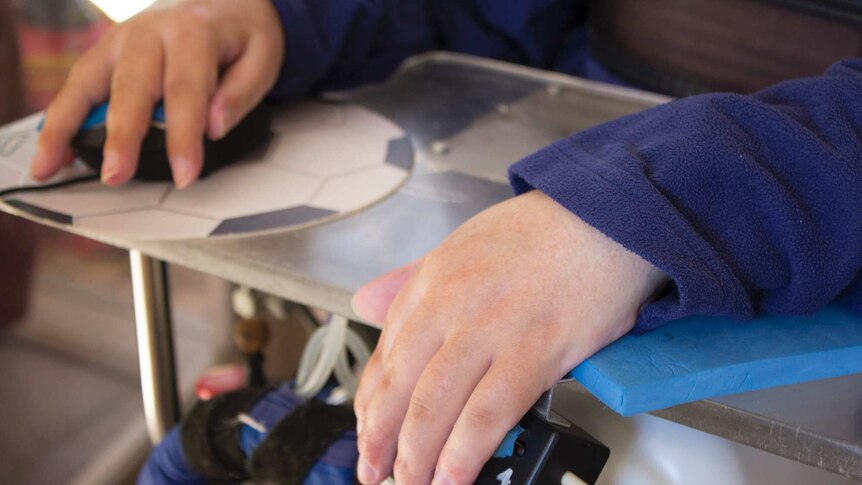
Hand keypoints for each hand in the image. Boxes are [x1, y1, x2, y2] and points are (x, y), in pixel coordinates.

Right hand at [32, 0, 283, 187]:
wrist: (224, 2)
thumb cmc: (240, 35)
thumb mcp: (263, 57)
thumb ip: (241, 93)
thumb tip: (214, 125)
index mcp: (193, 33)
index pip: (186, 89)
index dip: (183, 135)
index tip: (185, 173)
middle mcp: (150, 33)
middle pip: (132, 87)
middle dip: (122, 135)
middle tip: (117, 174)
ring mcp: (120, 41)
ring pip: (88, 82)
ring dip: (66, 125)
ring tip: (52, 164)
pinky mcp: (104, 53)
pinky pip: (76, 86)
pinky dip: (59, 118)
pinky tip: (52, 150)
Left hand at [352, 190, 667, 484]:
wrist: (606, 215)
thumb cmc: (542, 232)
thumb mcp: (460, 244)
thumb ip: (409, 280)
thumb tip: (368, 302)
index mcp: (431, 281)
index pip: (385, 355)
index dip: (370, 404)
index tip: (367, 431)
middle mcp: (451, 305)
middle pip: (400, 387)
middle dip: (379, 440)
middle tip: (374, 470)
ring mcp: (491, 329)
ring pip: (435, 407)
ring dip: (416, 457)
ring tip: (410, 482)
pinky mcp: (536, 351)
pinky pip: (488, 414)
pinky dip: (464, 454)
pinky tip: (452, 476)